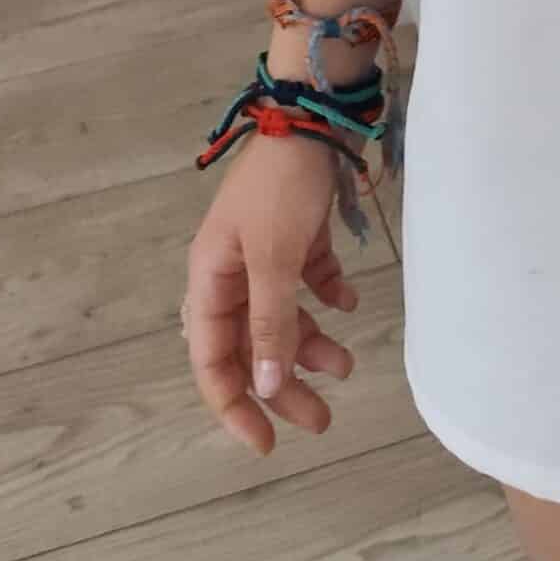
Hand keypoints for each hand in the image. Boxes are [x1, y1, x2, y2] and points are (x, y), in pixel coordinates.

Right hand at [184, 133, 360, 454]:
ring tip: (348, 365)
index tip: (265, 444)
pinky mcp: (296, 233)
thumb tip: (265, 385)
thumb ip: (271, 322)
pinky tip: (348, 301)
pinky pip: (307, 280)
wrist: (312, 115)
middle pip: (252, 346)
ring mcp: (264, 252)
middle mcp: (232, 271)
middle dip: (283, 385)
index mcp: (210, 279)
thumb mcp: (275, 258)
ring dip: (311, 345)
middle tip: (322, 420)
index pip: (213, 360)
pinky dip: (326, 296)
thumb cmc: (282, 187)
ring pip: (282, 318)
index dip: (234, 406)